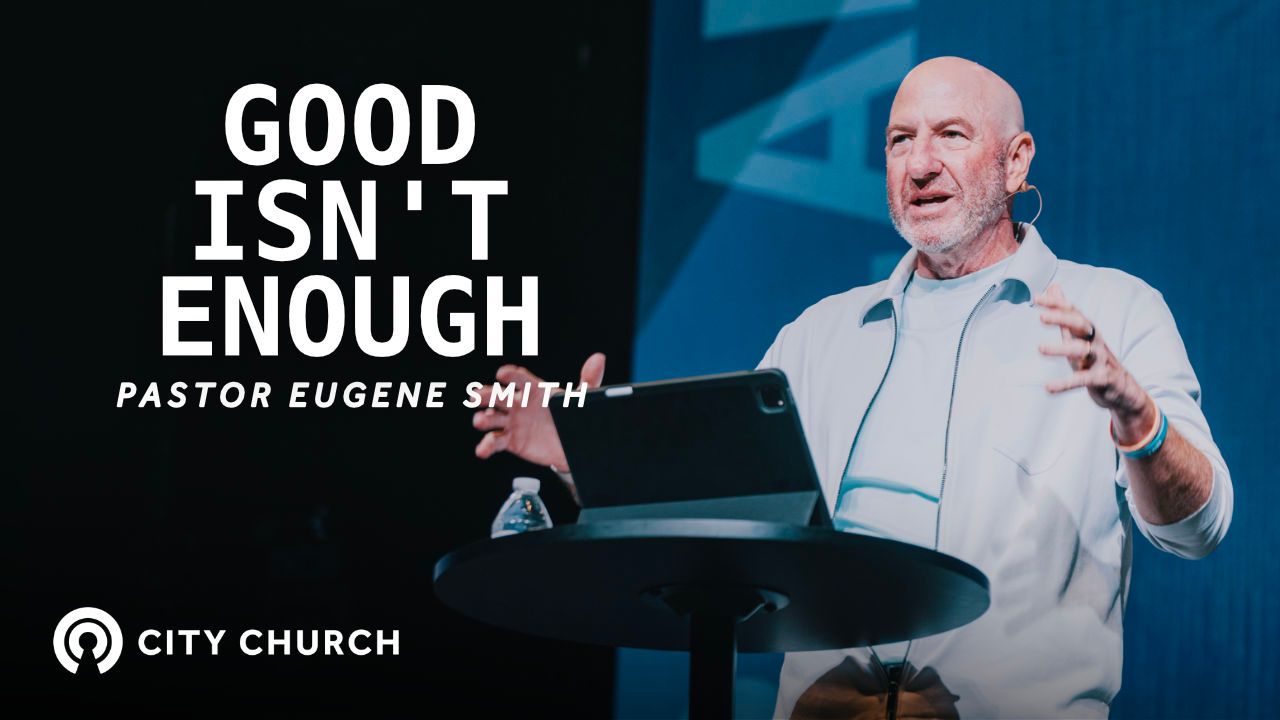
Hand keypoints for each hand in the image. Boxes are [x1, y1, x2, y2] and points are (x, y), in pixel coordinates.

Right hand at [472, 353, 605, 470]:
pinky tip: (483, 450)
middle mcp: (519, 404)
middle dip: (485, 394)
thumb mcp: (581, 400)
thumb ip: (588, 380)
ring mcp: (512, 422)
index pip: (520, 379)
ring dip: (483, 419)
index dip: (511, 375)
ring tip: (481, 421)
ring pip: (492, 418)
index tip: (503, 373)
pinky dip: (486, 446)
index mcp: (534, 390)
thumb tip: (598, 358)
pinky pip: (495, 442)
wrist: (570, 445)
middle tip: (477, 396)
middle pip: (498, 396)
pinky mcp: (510, 441)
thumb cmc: (570, 416)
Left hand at [1035, 283, 1155, 441]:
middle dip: (1062, 319)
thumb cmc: (1095, 359)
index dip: (1056, 304)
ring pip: (1082, 350)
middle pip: (1081, 325)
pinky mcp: (1101, 379)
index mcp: (1088, 331)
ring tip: (1040, 349)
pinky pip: (1082, 380)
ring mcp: (1100, 360)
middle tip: (1041, 317)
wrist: (1123, 389)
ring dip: (1061, 349)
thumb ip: (1064, 315)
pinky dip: (1065, 384)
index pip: (1072, 312)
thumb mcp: (1079, 336)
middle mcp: (1095, 341)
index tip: (1036, 298)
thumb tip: (1053, 287)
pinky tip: (1048, 388)